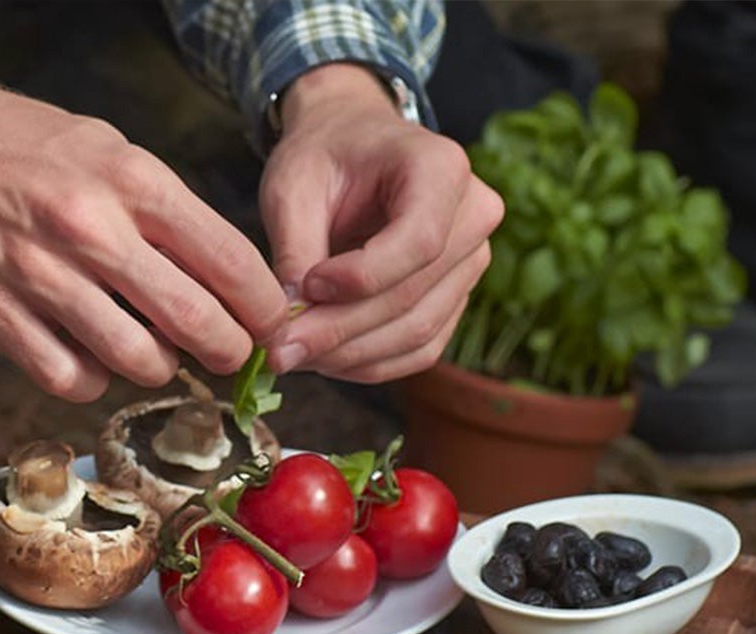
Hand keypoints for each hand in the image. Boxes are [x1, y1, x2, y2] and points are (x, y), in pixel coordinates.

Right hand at [0, 60, 289, 401]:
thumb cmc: (32, 148)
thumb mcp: (115, 152)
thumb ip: (171, 215)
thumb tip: (232, 283)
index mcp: (132, 181)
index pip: (229, 262)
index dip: (263, 308)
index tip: (271, 326)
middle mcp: (91, 229)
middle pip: (195, 321)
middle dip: (227, 351)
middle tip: (228, 354)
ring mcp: (42, 276)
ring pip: (138, 362)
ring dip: (160, 368)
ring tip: (154, 350)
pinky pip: (72, 379)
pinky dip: (94, 380)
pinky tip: (94, 359)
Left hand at [259, 65, 502, 383]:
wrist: (350, 147)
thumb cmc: (323, 156)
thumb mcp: (293, 187)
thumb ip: (293, 250)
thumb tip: (288, 321)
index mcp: (442, 168)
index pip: (418, 243)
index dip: (360, 279)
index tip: (305, 288)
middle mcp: (473, 217)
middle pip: (413, 299)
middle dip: (341, 332)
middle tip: (282, 349)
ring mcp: (470, 264)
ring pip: (417, 334)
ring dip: (352, 356)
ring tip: (296, 353)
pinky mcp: (455, 300)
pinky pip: (419, 350)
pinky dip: (370, 364)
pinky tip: (326, 359)